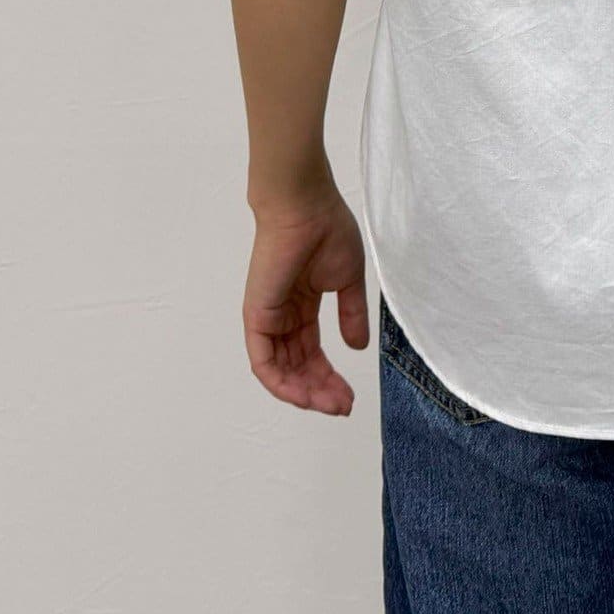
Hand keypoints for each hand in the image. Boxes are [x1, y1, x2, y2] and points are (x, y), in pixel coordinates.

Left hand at [243, 184, 369, 414]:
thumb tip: (357, 347)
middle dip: (321, 390)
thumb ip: (351, 314)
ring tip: (333, 404)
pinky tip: (305, 396)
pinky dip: (282, 384)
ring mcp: (268, 319)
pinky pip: (264, 363)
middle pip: (299, 366)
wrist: (304, 207)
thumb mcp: (347, 279)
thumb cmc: (327, 231)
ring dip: (306, 393)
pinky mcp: (257, 318)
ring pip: (282, 371)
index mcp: (303, 305)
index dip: (331, 376)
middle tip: (345, 406)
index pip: (313, 352)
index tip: (352, 396)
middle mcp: (283, 316)